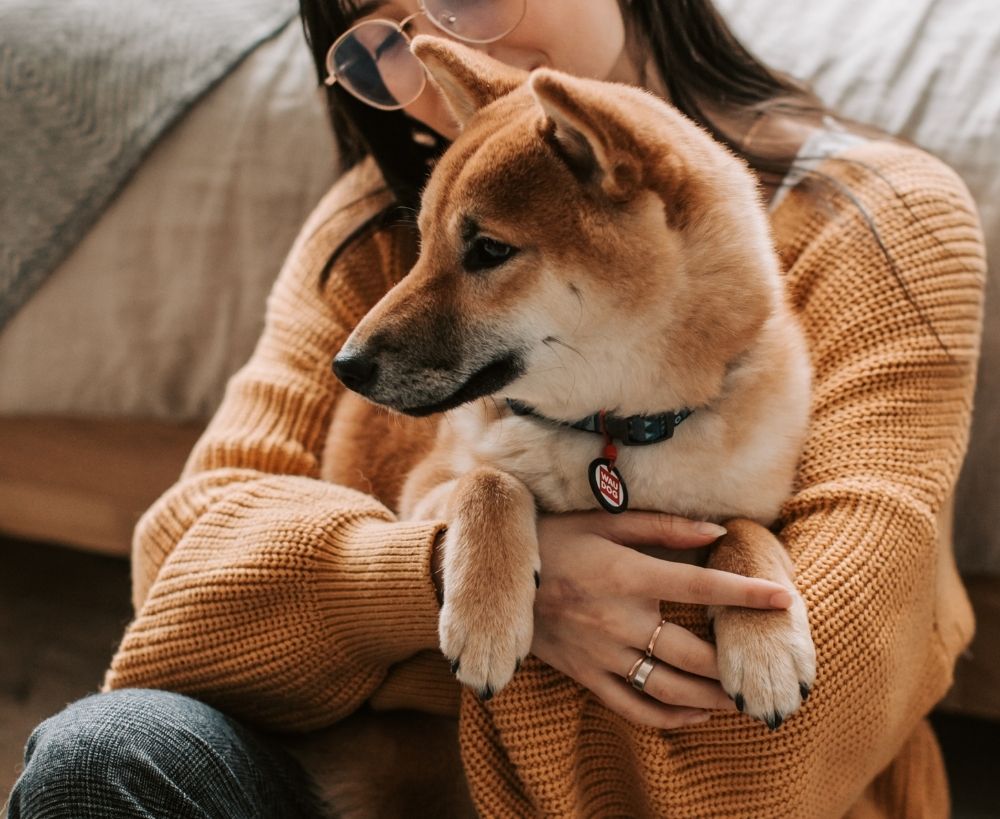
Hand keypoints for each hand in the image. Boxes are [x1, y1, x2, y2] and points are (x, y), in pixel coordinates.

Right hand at [530, 511, 792, 729]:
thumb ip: (663, 528)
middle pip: (694, 653)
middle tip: (764, 667)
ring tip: (741, 701)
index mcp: (627, 575)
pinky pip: (633, 707)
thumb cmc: (555, 539)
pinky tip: (696, 717)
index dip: (747, 594)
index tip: (785, 600)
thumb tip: (715, 531)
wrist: (497, 577)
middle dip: (736, 664)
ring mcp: (601, 653)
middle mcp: (619, 620)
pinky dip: (669, 719)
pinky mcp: (585, 674)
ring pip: (669, 689)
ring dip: (712, 701)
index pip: (702, 585)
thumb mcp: (605, 521)